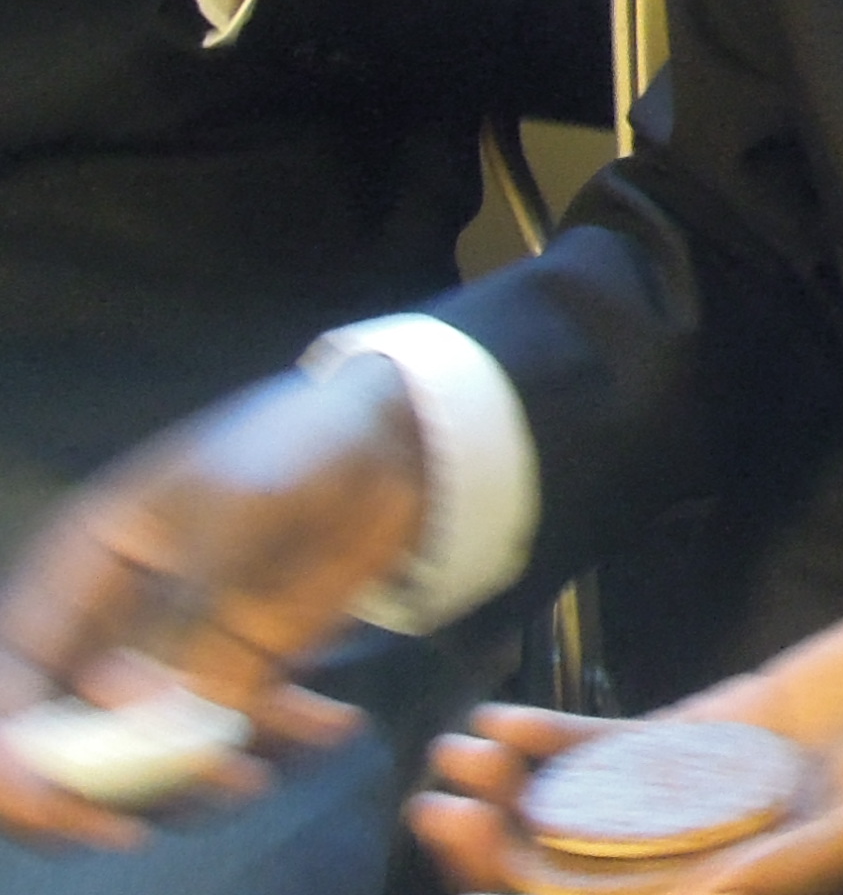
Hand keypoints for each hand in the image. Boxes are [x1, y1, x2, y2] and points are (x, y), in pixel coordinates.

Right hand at [0, 359, 427, 848]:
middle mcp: (113, 625)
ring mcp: (179, 655)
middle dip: (100, 789)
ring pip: (156, 752)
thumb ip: (193, 609)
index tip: (57, 801)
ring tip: (257, 772)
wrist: (392, 440)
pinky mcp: (246, 670)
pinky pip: (243, 732)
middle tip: (154, 814)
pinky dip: (283, 740)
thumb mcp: (240, 510)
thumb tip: (150, 711)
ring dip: (200, 778)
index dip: (18, 752)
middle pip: (67, 737)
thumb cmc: (295, 447)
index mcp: (80, 572)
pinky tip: (335, 721)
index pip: (13, 677)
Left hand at [411, 579, 842, 894]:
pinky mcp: (717, 735)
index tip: (482, 846)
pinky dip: (558, 744)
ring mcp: (713, 795)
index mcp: (764, 890)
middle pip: (590, 874)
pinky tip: (503, 723)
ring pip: (590, 814)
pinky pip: (621, 753)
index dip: (544, 894)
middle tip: (439, 802)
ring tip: (456, 756)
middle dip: (504, 851)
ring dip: (516, 795)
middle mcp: (726, 856)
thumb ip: (796, 859)